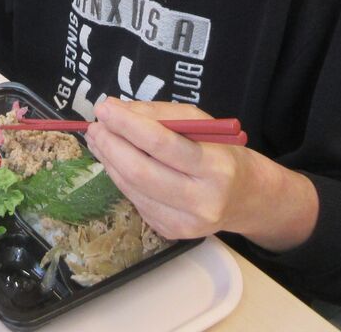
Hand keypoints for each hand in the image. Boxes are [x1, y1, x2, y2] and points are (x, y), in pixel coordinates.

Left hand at [84, 98, 317, 250]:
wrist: (245, 197)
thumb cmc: (220, 151)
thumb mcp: (200, 123)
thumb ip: (160, 114)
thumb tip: (116, 110)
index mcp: (216, 166)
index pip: (164, 145)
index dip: (129, 126)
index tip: (105, 108)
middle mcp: (202, 200)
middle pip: (142, 172)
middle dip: (111, 145)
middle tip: (95, 125)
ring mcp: (185, 222)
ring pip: (133, 188)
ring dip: (108, 160)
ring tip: (98, 138)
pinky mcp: (171, 232)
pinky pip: (136, 200)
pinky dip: (120, 177)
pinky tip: (113, 159)